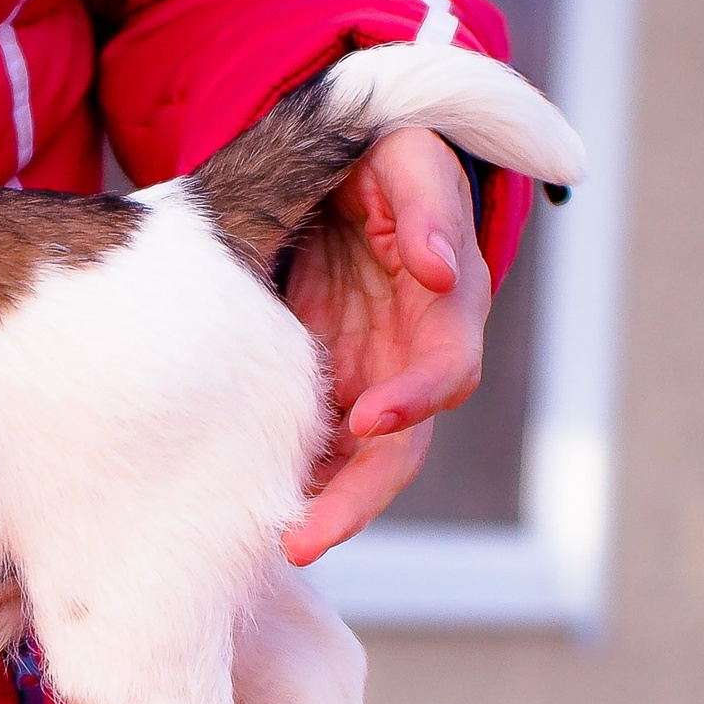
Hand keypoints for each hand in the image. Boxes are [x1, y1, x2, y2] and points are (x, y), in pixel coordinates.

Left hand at [280, 125, 489, 564]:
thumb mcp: (403, 157)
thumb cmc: (380, 160)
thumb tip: (440, 269)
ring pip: (359, 467)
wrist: (339, 172)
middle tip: (306, 538)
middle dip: (359, 497)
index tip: (369, 418)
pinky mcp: (329, 390)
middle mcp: (414, 356)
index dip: (415, 395)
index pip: (447, 367)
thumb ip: (424, 203)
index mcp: (446, 304)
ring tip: (282, 546)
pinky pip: (317, 452)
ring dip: (327, 511)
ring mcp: (372, 379)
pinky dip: (298, 485)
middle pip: (401, 446)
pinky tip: (256, 517)